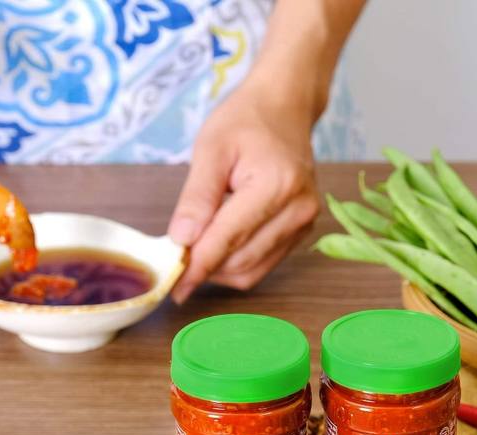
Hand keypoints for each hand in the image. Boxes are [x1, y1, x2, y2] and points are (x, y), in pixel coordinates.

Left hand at [167, 80, 320, 302]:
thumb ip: (196, 197)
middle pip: (241, 261)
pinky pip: (264, 264)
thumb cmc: (246, 119)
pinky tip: (218, 245)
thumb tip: (181, 241)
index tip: (171, 285)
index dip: (196, 266)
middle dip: (204, 267)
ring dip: (219, 269)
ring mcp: (305, 223)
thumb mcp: (211, 148)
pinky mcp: (303, 231)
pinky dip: (236, 264)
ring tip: (195, 248)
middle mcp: (298, 209)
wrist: (285, 107)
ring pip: (252, 271)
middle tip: (175, 261)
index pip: (228, 239)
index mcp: (276, 185)